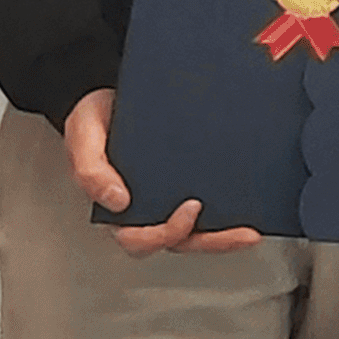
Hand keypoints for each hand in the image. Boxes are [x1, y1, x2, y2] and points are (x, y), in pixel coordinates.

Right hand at [70, 88, 261, 255]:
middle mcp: (146, 210)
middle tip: (244, 235)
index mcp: (118, 209)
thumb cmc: (94, 121)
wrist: (111, 95)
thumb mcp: (83, 140)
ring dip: (226, 236)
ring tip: (254, 231)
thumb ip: (91, 171)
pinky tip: (254, 204)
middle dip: (214, 243)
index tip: (191, 209)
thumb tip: (118, 201)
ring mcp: (169, 200)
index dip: (167, 233)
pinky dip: (231, 211)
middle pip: (179, 241)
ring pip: (198, 232)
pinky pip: (212, 206)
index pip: (140, 239)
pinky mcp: (189, 183)